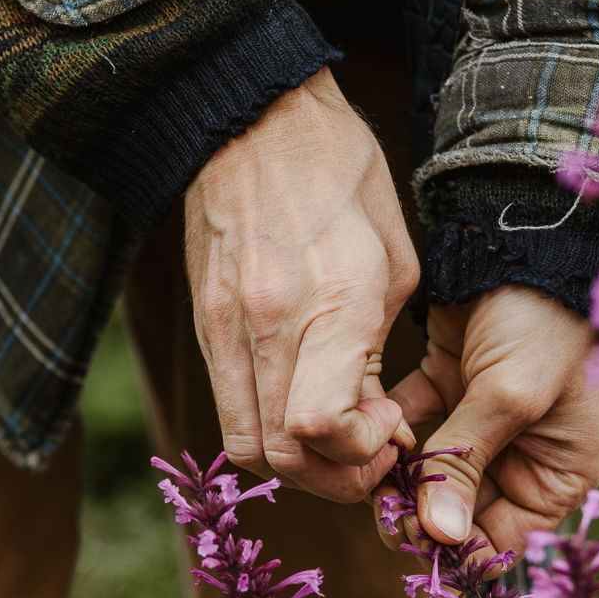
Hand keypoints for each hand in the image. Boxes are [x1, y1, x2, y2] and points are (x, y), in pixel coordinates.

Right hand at [184, 67, 419, 500]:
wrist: (255, 121)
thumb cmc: (344, 181)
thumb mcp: (394, 265)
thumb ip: (380, 357)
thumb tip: (374, 425)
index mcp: (333, 304)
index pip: (321, 426)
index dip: (359, 453)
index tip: (388, 430)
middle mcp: (271, 326)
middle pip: (283, 455)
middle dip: (335, 477)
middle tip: (367, 453)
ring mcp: (226, 329)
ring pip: (247, 447)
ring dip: (297, 464)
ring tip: (333, 437)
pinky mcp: (204, 326)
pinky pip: (227, 410)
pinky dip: (266, 431)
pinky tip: (299, 405)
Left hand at [377, 286, 598, 557]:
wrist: (524, 239)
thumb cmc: (545, 321)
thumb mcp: (512, 397)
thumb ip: (466, 464)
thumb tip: (440, 538)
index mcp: (558, 472)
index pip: (504, 539)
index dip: (460, 549)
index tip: (416, 539)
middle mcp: (521, 456)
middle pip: (460, 511)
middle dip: (420, 515)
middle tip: (385, 511)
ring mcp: (482, 422)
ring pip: (428, 473)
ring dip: (398, 479)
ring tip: (373, 474)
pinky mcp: (448, 387)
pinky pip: (411, 426)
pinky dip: (388, 432)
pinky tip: (371, 431)